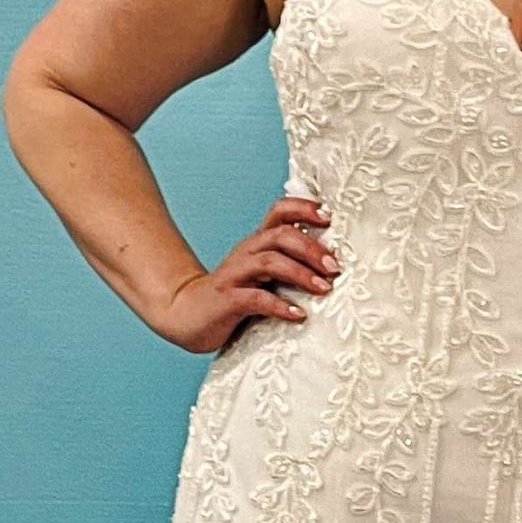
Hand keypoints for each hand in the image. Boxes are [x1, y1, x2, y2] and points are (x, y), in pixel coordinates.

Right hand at [154, 196, 338, 353]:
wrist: (186, 314)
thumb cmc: (234, 294)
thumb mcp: (261, 274)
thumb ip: (288, 263)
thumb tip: (332, 262)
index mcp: (256, 243)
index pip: (280, 211)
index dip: (304, 208)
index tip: (330, 218)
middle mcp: (246, 252)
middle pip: (281, 235)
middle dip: (312, 248)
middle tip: (335, 267)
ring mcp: (235, 275)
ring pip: (270, 262)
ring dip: (301, 274)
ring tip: (324, 288)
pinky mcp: (227, 300)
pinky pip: (255, 298)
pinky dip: (279, 305)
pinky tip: (298, 314)